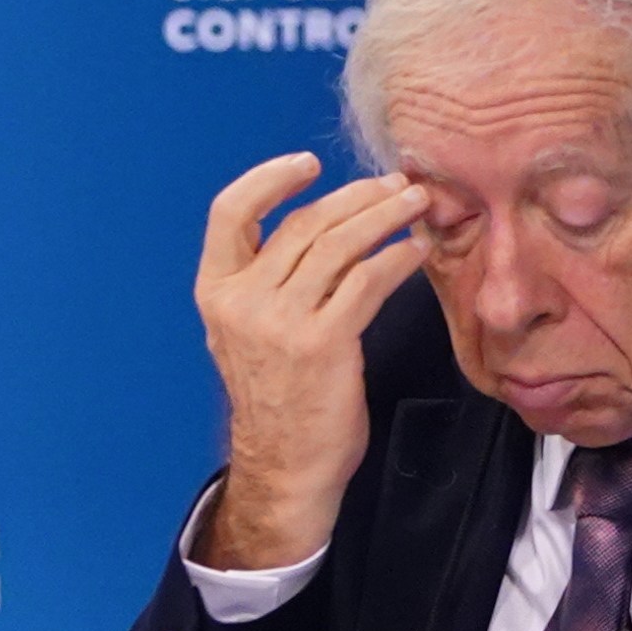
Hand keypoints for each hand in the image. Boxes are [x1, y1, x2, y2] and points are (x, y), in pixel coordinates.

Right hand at [190, 153, 429, 569]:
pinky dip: (396, 258)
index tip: (308, 164)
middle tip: (395, 184)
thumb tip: (319, 225)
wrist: (284, 466)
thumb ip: (265, 281)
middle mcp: (241, 301)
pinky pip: (367, 280)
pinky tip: (414, 250)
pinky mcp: (322, 342)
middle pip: (302, 223)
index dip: (269, 179)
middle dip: (357, 195)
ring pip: (338, 243)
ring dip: (384, 215)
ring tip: (415, 204)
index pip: (230, 212)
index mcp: (216, 292)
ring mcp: (279, 322)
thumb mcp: (246, 333)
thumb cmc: (277, 398)